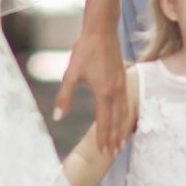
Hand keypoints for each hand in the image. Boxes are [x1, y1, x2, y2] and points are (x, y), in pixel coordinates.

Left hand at [59, 24, 131, 151]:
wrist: (102, 31)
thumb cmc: (85, 51)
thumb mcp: (71, 74)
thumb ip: (65, 97)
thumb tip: (57, 117)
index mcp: (104, 93)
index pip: (104, 122)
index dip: (103, 138)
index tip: (102, 151)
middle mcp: (116, 92)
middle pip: (117, 121)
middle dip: (114, 138)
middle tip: (113, 154)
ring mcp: (122, 85)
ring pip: (124, 113)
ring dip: (122, 129)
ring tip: (121, 142)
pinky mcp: (123, 79)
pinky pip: (127, 103)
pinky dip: (126, 115)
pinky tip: (124, 118)